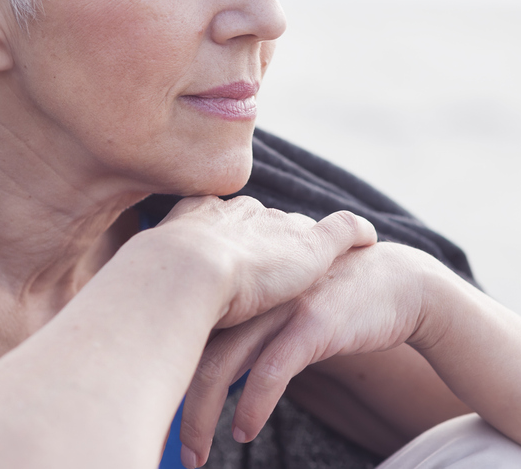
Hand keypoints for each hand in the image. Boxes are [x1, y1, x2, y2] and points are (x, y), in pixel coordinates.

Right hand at [152, 195, 377, 327]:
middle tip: (276, 263)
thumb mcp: (153, 282)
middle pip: (266, 222)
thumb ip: (164, 287)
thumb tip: (154, 307)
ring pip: (300, 229)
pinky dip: (355, 233)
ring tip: (318, 261)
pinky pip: (342, 230)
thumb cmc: (158, 287)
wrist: (183, 276)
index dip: (237, 239)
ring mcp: (279, 227)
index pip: (229, 222)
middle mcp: (243, 213)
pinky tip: (367, 240)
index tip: (240, 255)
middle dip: (272, 239)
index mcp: (203, 216)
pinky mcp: (312, 247)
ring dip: (307, 247)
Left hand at [177, 242, 442, 466]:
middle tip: (173, 449)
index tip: (153, 409)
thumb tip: (208, 368)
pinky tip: (244, 432)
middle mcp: (252, 289)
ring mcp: (281, 303)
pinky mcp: (312, 323)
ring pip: (223, 364)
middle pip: (194, 349)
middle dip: (177, 404)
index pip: (183, 327)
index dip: (164, 368)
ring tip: (196, 455)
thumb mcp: (282, 303)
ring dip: (202, 416)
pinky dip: (252, 406)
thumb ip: (246, 325)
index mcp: (239, 283)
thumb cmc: (335, 299)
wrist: (401, 283)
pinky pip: (270, 370)